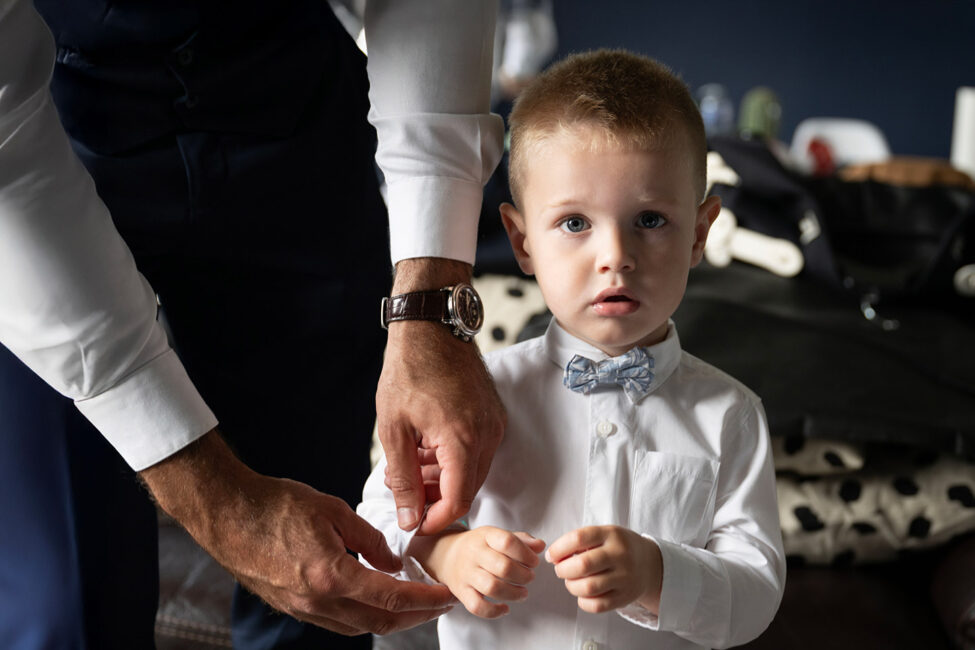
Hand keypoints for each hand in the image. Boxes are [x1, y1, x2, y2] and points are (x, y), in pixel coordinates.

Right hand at [141, 431, 454, 635]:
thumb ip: (368, 538)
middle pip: (379, 622)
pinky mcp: (289, 605)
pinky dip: (362, 615)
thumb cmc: (274, 504)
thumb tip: (391, 560)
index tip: (445, 596)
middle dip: (415, 617)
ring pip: (357, 627)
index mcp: (331, 576)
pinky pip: (335, 621)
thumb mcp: (332, 510)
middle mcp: (316, 601)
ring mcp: (301, 608)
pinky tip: (372, 600)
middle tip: (438, 603)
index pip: (391, 598)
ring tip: (412, 604)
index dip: (424, 600)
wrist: (225, 512)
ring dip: (389, 619)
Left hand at [376, 258, 505, 534]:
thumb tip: (409, 518)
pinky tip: (426, 448)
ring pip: (473, 472)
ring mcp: (494, 423)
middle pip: (468, 490)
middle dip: (436, 499)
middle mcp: (487, 435)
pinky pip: (478, 451)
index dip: (435, 521)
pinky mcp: (493, 414)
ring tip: (408, 465)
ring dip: (443, 479)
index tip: (413, 525)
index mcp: (462, 440)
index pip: (458, 502)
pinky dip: (454, 459)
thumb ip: (403, 478)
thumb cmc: (409, 370)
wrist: (432, 326)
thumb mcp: (394, 428)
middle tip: (404, 491)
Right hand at [412, 526, 545, 618]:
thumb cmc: (479, 546)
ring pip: (491, 587)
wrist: (445, 555)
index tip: (534, 561)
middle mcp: (474, 554)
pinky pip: (477, 606)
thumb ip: (521, 540)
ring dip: (513, 593)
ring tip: (523, 593)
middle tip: (530, 577)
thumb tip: (540, 546)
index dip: (525, 553)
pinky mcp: (461, 592)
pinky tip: (505, 608)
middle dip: (523, 575)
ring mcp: (466, 574)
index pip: (507, 541)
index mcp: (485, 536)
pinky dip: (494, 611)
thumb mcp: (497, 536)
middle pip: (503, 567)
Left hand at [546, 525, 662, 614]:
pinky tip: (583, 594)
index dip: (558, 548)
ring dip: (571, 586)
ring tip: (572, 581)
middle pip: (582, 565)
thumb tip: (554, 557)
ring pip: (588, 588)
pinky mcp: (625, 597)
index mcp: (611, 534)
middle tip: (561, 570)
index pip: (578, 538)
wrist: (649, 563)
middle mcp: (620, 555)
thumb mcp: (603, 534)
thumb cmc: (617, 547)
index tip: (551, 556)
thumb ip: (580, 542)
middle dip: (563, 570)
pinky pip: (597, 605)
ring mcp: (625, 577)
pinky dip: (583, 602)